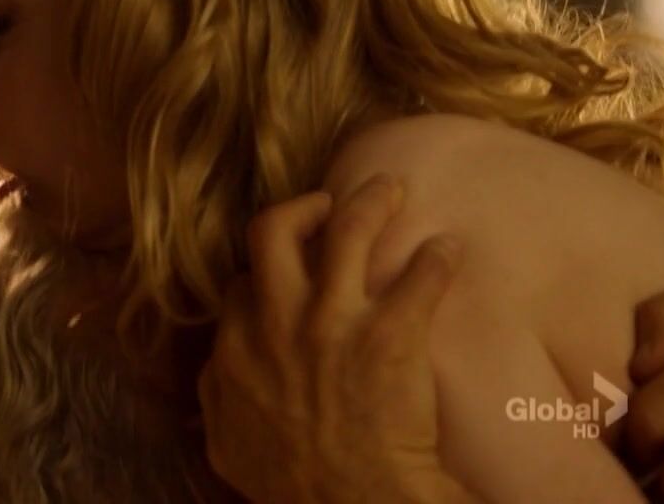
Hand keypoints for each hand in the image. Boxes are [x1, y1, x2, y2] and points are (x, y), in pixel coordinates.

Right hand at [197, 176, 476, 503]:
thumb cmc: (290, 486)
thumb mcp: (227, 444)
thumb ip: (216, 399)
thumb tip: (214, 372)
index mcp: (239, 344)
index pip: (244, 281)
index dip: (265, 271)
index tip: (284, 272)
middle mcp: (281, 319)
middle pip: (277, 231)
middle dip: (304, 207)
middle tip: (327, 205)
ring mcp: (336, 322)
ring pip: (349, 231)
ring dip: (372, 202)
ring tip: (392, 189)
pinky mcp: (393, 333)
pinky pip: (422, 275)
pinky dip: (439, 258)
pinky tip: (449, 249)